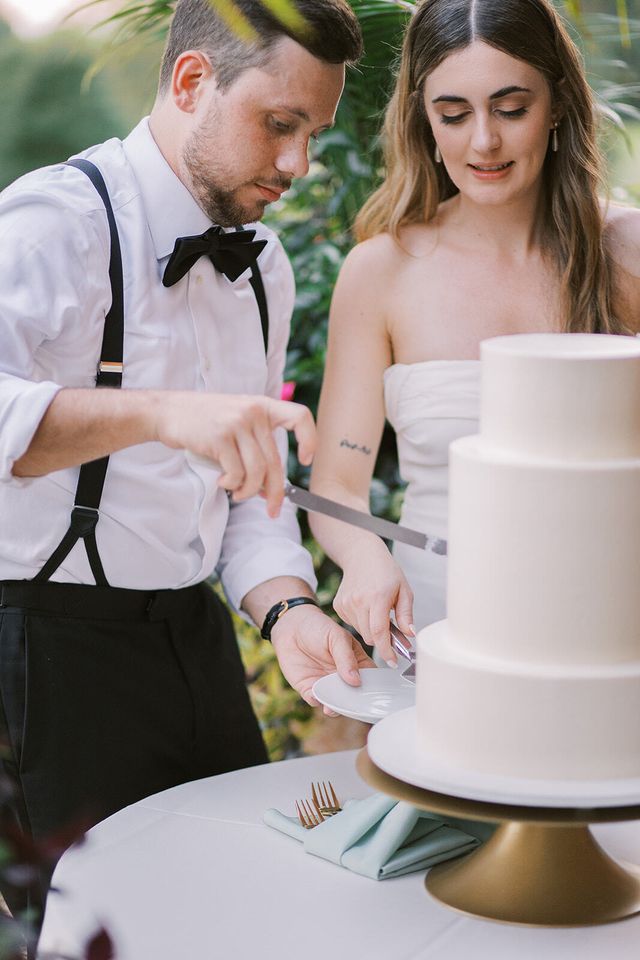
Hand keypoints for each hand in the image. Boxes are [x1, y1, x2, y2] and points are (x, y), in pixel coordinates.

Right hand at [154, 393, 314, 516]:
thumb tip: (270, 489)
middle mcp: (253, 412)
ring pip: (257, 471)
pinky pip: (236, 473)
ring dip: (249, 491)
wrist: (169, 411)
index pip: (299, 416)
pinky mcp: (219, 437)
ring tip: (238, 493)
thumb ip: (256, 447)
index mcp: (263, 406)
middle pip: (275, 461)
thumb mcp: (237, 421)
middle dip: (275, 492)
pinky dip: (232, 484)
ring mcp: (236, 423)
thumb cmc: (205, 422)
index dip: (309, 439)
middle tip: (272, 510)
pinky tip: (223, 481)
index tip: (305, 460)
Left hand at [270, 604, 374, 713]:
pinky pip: (315, 700)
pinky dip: (316, 701)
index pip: (370, 680)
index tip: (375, 696)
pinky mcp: (309, 689)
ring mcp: (327, 685)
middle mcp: (343, 678)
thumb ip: (346, 657)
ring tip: (333, 707)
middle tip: (352, 705)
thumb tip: (356, 681)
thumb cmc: (318, 627)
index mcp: (357, 664)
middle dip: (353, 703)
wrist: (291, 627)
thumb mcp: (337, 636)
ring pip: (335, 702)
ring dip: (335, 707)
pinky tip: (316, 697)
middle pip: (354, 696)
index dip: (375, 689)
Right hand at [332, 538, 413, 663]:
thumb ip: (406, 614)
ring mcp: (346, 604)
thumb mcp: (404, 590)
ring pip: (361, 632)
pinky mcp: (338, 605)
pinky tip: (367, 608)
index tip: (392, 661)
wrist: (362, 555)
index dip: (386, 650)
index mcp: (377, 597)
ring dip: (372, 630)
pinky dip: (362, 622)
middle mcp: (359, 601)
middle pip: (370, 636)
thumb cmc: (386, 571)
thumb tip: (410, 634)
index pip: (380, 632)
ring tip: (379, 614)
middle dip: (383, 640)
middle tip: (394, 633)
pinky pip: (352, 624)